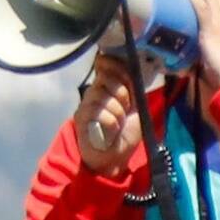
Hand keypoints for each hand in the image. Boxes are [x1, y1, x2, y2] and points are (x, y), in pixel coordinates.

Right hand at [71, 50, 143, 177]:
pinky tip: (111, 131)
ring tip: (118, 123)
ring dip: (118, 112)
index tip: (127, 78)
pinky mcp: (81, 118)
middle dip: (122, 93)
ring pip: (106, 98)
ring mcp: (86, 104)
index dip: (117, 66)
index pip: (107, 63)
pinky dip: (112, 124)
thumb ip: (134, 87)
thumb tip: (137, 67)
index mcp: (108, 85)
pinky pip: (102, 114)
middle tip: (126, 108)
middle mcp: (94, 91)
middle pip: (108, 78)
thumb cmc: (126, 131)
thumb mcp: (137, 105)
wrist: (114, 155)